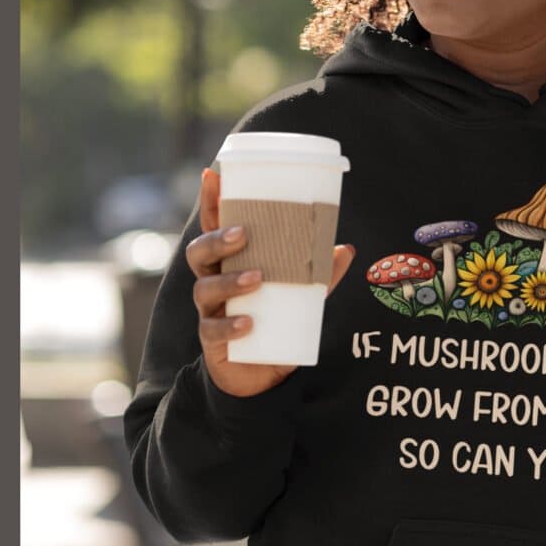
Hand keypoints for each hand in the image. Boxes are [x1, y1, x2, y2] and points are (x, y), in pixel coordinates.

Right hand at [185, 167, 356, 397]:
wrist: (259, 373)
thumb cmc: (275, 318)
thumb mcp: (300, 293)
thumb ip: (320, 273)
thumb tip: (347, 248)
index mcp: (229, 261)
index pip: (214, 226)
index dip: (212, 200)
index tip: (213, 173)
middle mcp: (212, 281)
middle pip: (199, 252)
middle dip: (217, 239)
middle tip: (243, 234)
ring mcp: (210, 311)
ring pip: (205, 289)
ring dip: (230, 281)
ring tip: (258, 278)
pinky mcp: (213, 342)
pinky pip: (214, 331)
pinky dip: (231, 326)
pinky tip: (249, 324)